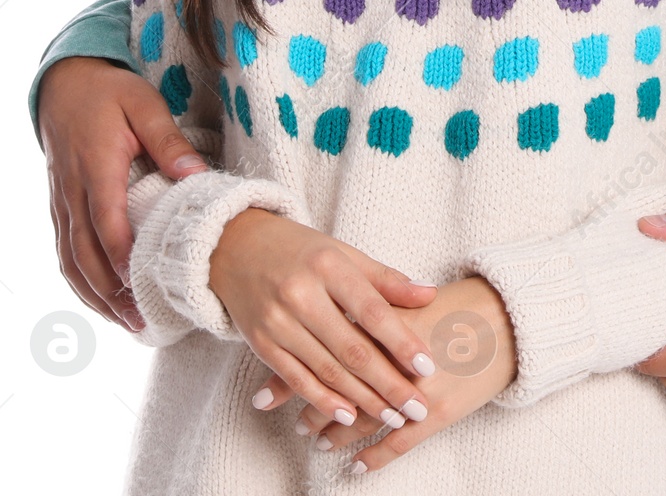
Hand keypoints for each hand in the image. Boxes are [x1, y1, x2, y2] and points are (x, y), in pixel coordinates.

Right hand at [39, 56, 209, 331]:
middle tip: (142, 322)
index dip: (123, 255)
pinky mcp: (58, 208)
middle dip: (111, 292)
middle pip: (85, 253)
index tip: (143, 283)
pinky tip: (101, 302)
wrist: (63, 84)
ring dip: (95, 296)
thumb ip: (168, 141)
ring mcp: (61, 204)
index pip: (106, 221)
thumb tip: (195, 175)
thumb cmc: (110, 94)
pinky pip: (63, 253)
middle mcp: (73, 193)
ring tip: (127, 323)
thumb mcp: (144, 106)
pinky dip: (79, 283)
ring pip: (70, 261)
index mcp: (96, 168)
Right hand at [209, 208, 440, 433]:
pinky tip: (349, 415)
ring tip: (394, 417)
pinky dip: (324, 400)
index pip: (372, 311)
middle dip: (388, 384)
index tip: (428, 368)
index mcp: (329, 267)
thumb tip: (429, 294)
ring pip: (327, 370)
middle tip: (417, 408)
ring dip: (363, 399)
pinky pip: (297, 379)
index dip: (401, 342)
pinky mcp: (261, 344)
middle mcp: (302, 295)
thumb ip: (385, 279)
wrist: (236, 248)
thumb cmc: (301, 250)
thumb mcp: (343, 253)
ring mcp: (278, 322)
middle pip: (352, 349)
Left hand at [251, 274, 516, 475]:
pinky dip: (373, 457)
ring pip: (362, 420)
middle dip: (312, 408)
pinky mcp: (437, 414)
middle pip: (338, 390)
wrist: (510, 319)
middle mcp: (393, 360)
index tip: (266, 392)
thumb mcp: (411, 300)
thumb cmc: (460, 304)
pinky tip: (355, 466)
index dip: (293, 375)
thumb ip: (370, 311)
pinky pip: (396, 445)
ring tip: (316, 441)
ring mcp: (414, 391)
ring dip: (336, 434)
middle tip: (294, 421)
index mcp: (382, 326)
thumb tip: (329, 320)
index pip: (325, 355)